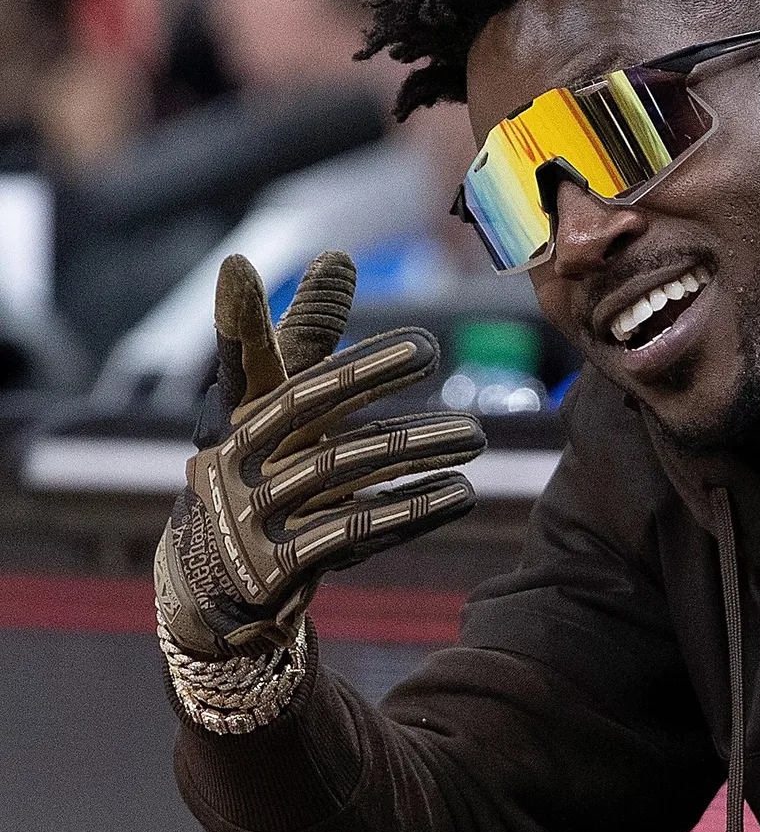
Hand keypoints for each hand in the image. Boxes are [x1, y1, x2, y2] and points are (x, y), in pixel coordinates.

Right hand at [155, 250, 484, 656]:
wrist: (214, 575)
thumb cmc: (262, 461)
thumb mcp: (274, 402)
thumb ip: (306, 333)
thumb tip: (338, 256)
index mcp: (235, 412)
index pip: (249, 356)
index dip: (263, 315)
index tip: (289, 264)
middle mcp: (237, 457)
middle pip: (309, 409)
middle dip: (367, 375)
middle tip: (429, 350)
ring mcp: (255, 513)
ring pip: (343, 470)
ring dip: (414, 449)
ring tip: (474, 436)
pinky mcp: (282, 565)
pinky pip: (355, 531)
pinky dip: (411, 511)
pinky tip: (460, 493)